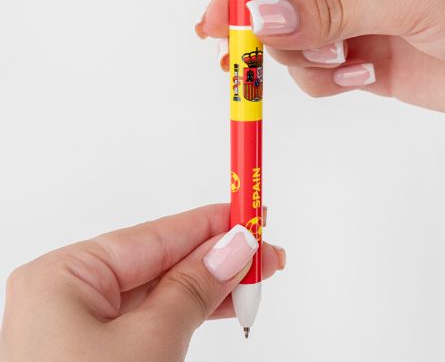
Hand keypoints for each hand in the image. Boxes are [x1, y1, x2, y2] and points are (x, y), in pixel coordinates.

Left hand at [0, 204, 284, 361]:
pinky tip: (223, 302)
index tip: (249, 212)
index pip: (156, 234)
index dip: (209, 222)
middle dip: (217, 256)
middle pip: (162, 260)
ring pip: (162, 290)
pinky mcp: (99, 348)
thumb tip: (233, 246)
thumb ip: (193, 288)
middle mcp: (70, 293)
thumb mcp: (149, 343)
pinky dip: (192, 310)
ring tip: (255, 278)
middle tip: (264, 249)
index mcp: (65, 275)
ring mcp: (83, 323)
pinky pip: (154, 316)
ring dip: (211, 285)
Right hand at [198, 0, 444, 125]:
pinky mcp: (352, 56)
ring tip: (350, 61)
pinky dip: (328, 81)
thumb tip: (262, 15)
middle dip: (278, 32)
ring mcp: (348, 17)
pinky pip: (312, 73)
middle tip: (273, 53)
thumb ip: (329, 8)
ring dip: (310, 61)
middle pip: (277, 2)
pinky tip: (364, 75)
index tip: (219, 20)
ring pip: (290, 43)